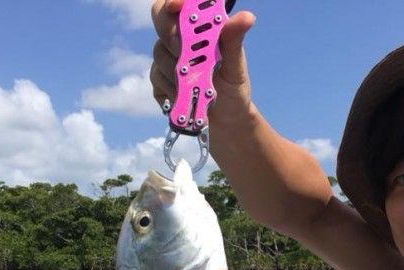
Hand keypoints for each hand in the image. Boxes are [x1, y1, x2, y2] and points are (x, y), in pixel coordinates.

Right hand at [150, 0, 255, 128]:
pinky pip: (157, 80)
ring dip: (178, 72)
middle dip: (173, 37)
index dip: (173, 1)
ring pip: (160, 55)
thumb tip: (246, 17)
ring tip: (198, 86)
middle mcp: (179, 38)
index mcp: (199, 28)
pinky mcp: (159, 81)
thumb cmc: (233, 90)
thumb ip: (234, 40)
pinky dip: (173, 90)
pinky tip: (186, 97)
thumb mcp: (236, 66)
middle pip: (161, 21)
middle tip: (188, 55)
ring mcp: (166, 59)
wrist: (225, 123)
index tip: (177, 6)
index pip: (177, 4)